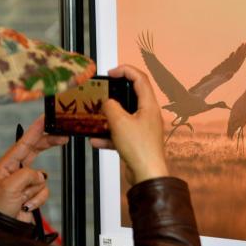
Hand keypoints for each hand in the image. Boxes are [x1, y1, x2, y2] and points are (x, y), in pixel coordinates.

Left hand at [0, 115, 68, 221]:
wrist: (1, 228)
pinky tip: (26, 205)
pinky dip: (37, 200)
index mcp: (7, 164)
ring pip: (42, 178)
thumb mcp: (9, 186)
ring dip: (34, 190)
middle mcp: (16, 170)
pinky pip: (44, 191)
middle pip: (37, 151)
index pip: (25, 142)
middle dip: (49, 145)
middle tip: (63, 137)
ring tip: (22, 199)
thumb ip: (27, 174)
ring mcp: (25, 182)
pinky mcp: (32, 194)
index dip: (36, 129)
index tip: (47, 118)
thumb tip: (40, 175)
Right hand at [90, 65, 168, 184]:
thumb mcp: (119, 122)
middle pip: (133, 95)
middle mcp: (149, 115)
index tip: (111, 73)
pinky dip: (109, 135)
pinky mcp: (138, 142)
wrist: (147, 175)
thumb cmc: (140, 149)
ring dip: (110, 116)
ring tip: (97, 117)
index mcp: (149, 105)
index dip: (125, 70)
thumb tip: (108, 103)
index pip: (140, 78)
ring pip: (125, 115)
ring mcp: (144, 128)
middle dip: (116, 93)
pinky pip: (121, 133)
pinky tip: (97, 140)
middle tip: (104, 91)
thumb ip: (111, 107)